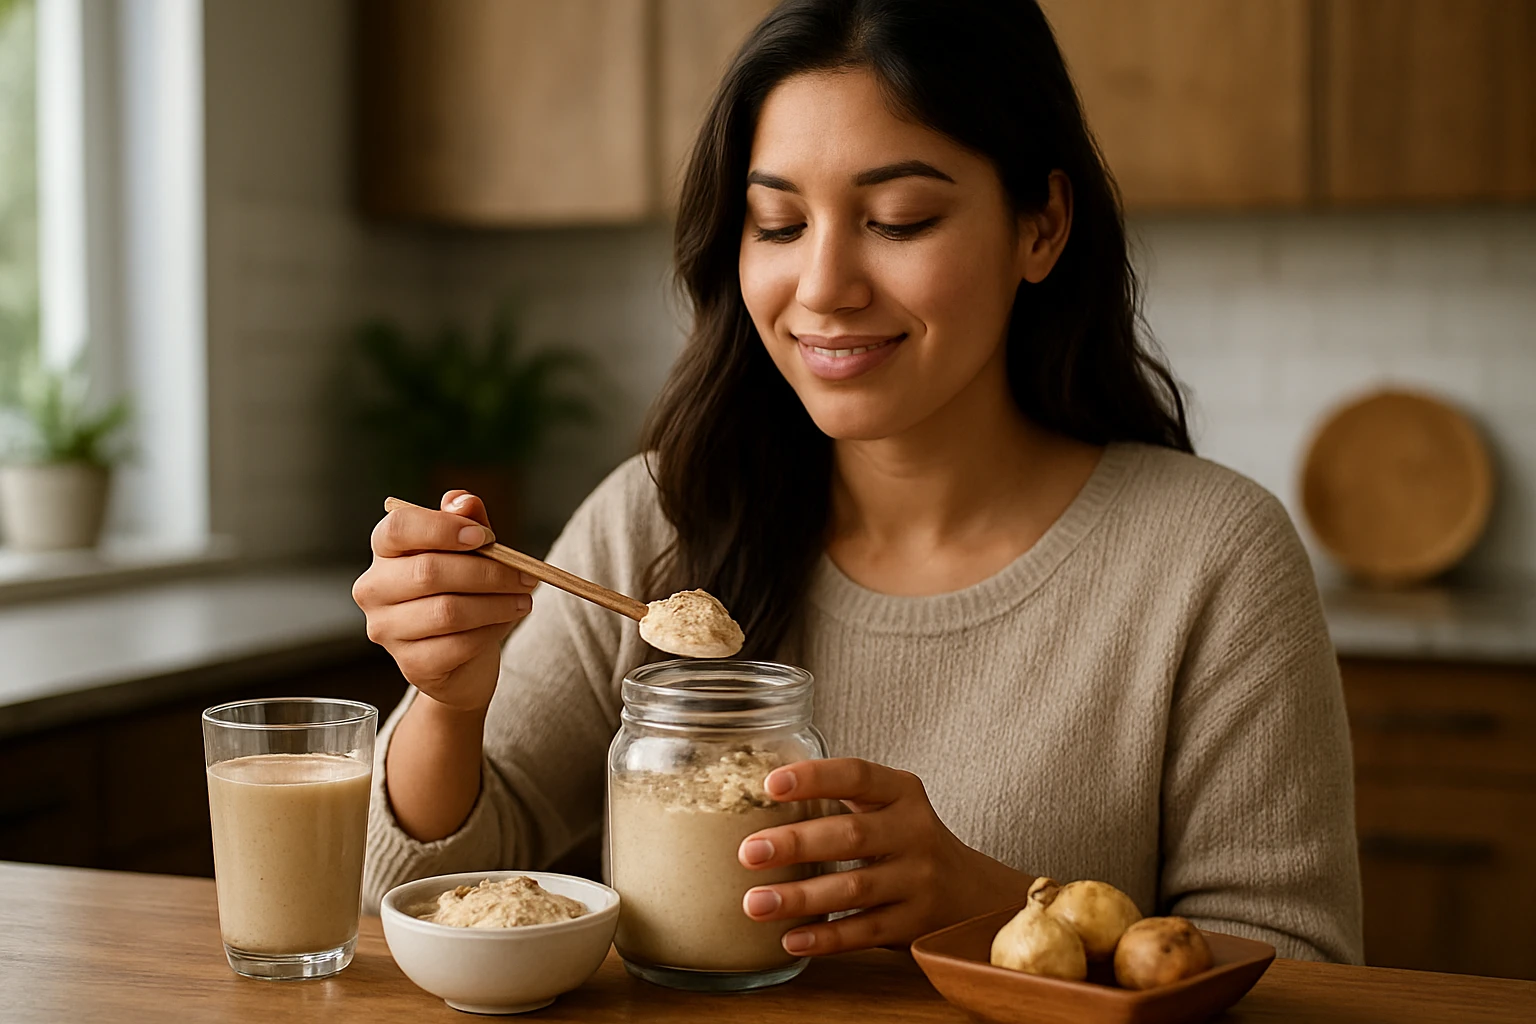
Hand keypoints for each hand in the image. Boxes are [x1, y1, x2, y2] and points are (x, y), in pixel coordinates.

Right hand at [352, 491, 534, 711]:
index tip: (485, 537)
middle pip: (429, 572)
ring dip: (497, 604)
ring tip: (524, 599)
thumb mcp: (470, 550)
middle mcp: (374, 589)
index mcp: (385, 551)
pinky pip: (458, 644)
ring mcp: (387, 630)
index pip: (398, 528)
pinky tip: (505, 622)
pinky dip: (491, 631)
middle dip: (488, 572)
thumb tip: (464, 501)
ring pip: (448, 611)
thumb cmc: (463, 591)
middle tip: (525, 576)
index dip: (443, 528)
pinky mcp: (411, 664)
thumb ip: (467, 521)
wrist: (462, 657)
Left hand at [736, 758, 1034, 955]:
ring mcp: (918, 881)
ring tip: (754, 903)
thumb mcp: (889, 808)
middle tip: (749, 852)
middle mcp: (915, 832)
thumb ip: (841, 800)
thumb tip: (752, 801)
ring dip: (799, 897)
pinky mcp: (915, 925)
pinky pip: (864, 932)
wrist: (973, 894)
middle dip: (796, 843)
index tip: (771, 784)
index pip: (857, 775)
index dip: (814, 777)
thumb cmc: (908, 841)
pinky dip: (825, 938)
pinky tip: (790, 939)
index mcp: (902, 793)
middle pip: (851, 836)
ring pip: (854, 888)